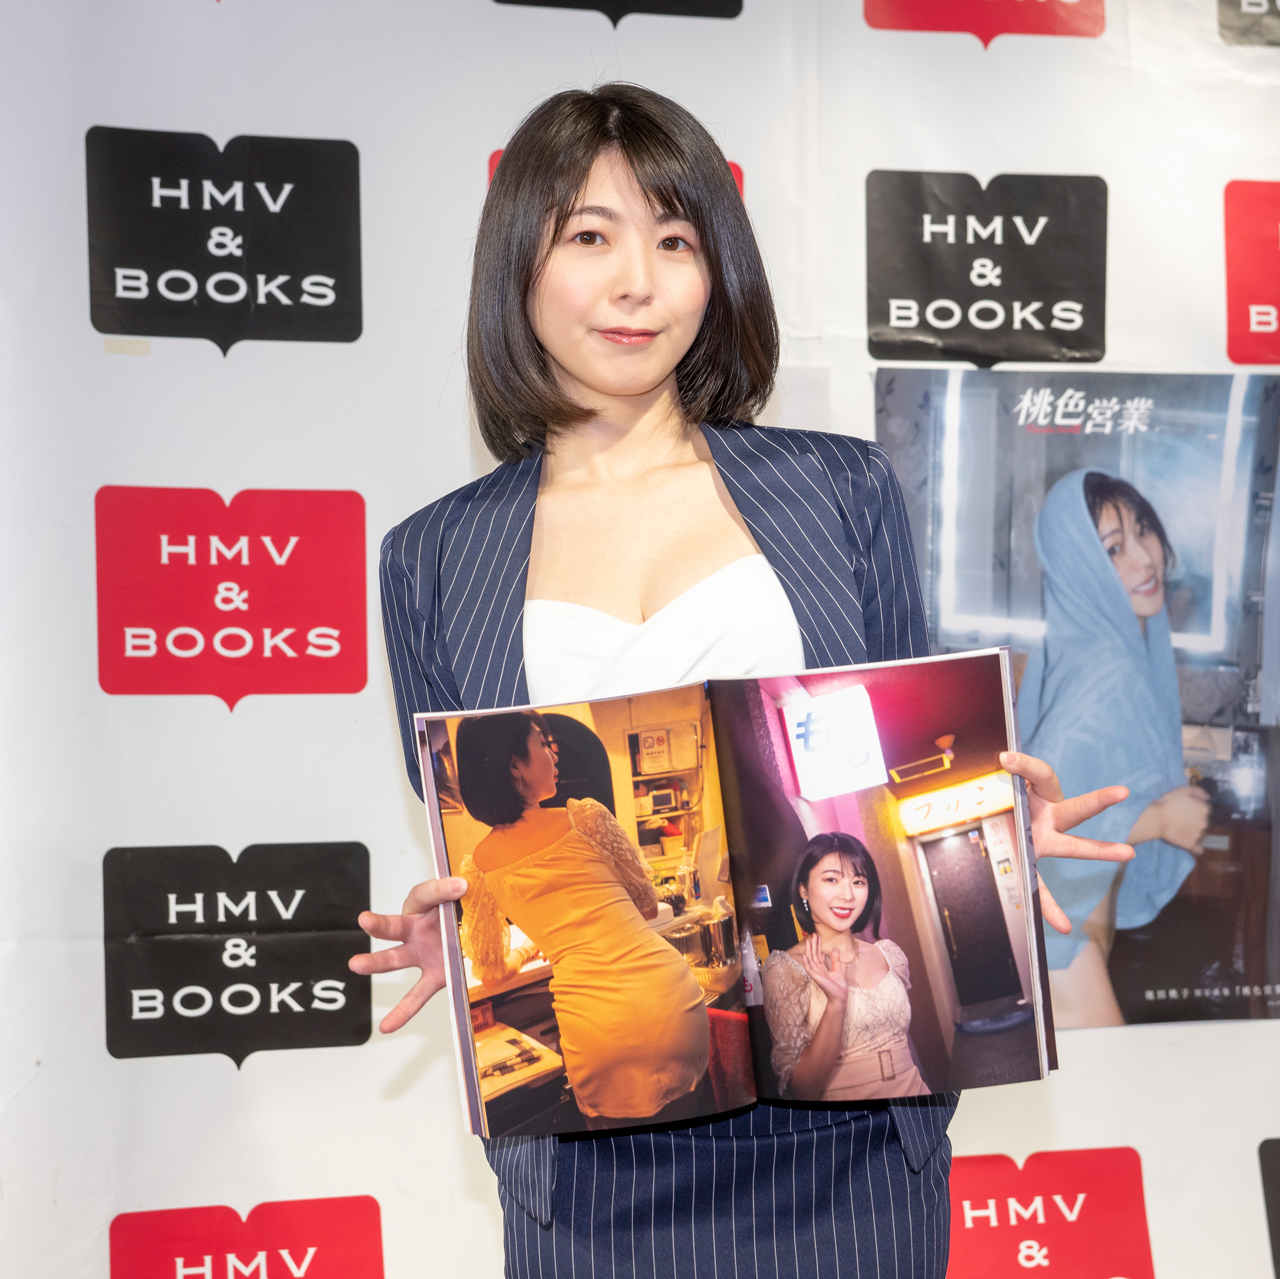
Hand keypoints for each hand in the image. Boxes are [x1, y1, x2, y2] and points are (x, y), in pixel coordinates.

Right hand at [348, 877, 467, 1033]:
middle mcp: (416, 929)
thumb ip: (454, 892)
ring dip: (377, 962)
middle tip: (365, 920)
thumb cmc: (459, 910)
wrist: (474, 929)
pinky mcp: (435, 974)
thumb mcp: (460, 896)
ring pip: (395, 959)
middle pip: (394, 926)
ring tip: (357, 965)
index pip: (425, 895)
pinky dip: (403, 1011)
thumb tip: (460, 885)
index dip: (441, 890)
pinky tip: (387, 1025)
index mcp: (424, 906)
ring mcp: (422, 953)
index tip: (459, 887)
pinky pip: (416, 995)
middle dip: (379, 924)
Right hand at [799, 932, 849, 1004]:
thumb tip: (834, 950)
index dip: (817, 945)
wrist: (840, 997)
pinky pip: (810, 969)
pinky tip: (804, 955)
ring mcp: (816, 974)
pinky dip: (806, 962)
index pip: (818, 954)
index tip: (817, 936)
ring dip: (809, 950)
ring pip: (811, 960)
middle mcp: (818, 970)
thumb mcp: (838, 971)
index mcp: (822, 968)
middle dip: (813, 945)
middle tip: (813, 934)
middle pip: (814, 955)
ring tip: (808, 941)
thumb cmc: (839, 986)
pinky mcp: (816, 978)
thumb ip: (835, 961)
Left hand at [999, 751, 1134, 935]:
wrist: (988, 813)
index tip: (1005, 757)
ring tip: (1128, 853)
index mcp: (1038, 792)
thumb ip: (999, 778)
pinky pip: (1042, 887)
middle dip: (1098, 801)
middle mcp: (1048, 815)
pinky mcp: (1032, 857)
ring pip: (1074, 846)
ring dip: (1100, 850)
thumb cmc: (996, 795)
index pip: (1040, 775)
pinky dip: (1049, 907)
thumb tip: (999, 758)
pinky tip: (1062, 926)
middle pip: (1076, 809)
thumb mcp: (995, 785)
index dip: (1025, 765)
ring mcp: (1045, 837)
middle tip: (1122, 792)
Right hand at [1152, 785, 1210, 853]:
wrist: (1155, 819)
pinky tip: (1189, 844)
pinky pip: (1198, 849)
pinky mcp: (1192, 845)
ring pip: (1201, 834)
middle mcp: (1205, 822)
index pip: (1206, 809)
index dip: (1195, 808)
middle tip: (1182, 819)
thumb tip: (1208, 797)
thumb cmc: (1168, 802)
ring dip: (1194, 832)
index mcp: (1205, 809)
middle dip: (1195, 820)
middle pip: (1204, 822)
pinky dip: (1195, 847)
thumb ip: (1199, 792)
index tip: (1186, 809)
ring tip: (1181, 830)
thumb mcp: (1183, 790)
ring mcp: (1199, 835)